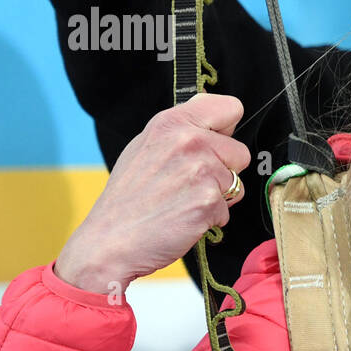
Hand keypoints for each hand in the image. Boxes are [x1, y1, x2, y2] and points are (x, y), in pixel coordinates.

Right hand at [55, 94, 249, 293]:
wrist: (109, 242)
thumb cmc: (127, 199)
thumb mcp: (145, 147)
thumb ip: (182, 130)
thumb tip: (217, 123)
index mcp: (171, 122)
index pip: (231, 107)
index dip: (226, 130)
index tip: (213, 143)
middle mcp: (189, 140)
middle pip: (240, 151)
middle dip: (223, 170)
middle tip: (189, 184)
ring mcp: (201, 171)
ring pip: (236, 183)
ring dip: (217, 197)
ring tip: (182, 202)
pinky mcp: (208, 201)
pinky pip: (227, 210)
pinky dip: (211, 218)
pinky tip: (183, 218)